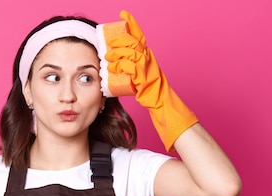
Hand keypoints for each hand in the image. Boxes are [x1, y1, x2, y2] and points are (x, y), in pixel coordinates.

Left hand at [105, 10, 198, 150]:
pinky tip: (112, 67)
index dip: (132, 24)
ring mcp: (148, 68)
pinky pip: (131, 68)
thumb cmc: (154, 94)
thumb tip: (120, 64)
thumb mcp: (143, 77)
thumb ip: (134, 68)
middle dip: (120, 38)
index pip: (140, 36)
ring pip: (131, 53)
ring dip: (117, 52)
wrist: (164, 106)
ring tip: (107, 55)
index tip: (123, 14)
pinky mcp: (144, 78)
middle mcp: (149, 59)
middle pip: (133, 42)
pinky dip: (120, 66)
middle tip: (109, 38)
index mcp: (149, 57)